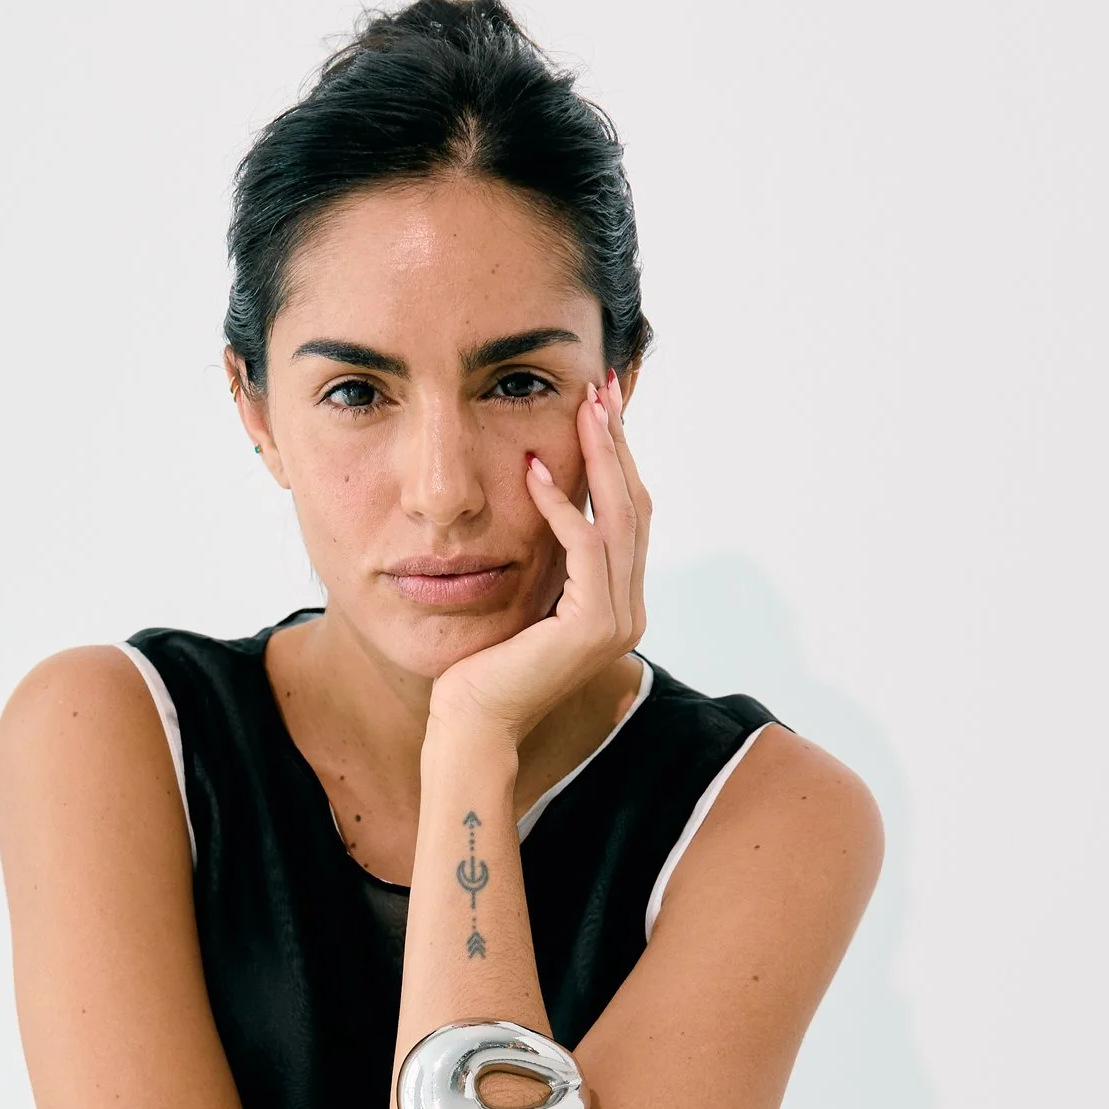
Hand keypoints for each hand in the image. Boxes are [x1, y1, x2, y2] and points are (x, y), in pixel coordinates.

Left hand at [428, 377, 649, 748]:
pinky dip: (562, 507)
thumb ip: (552, 554)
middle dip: (617, 442)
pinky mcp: (593, 628)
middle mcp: (630, 610)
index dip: (618, 455)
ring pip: (619, 519)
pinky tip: (536, 472)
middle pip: (634, 506)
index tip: (601, 404)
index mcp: (620, 601)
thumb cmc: (486, 661)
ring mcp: (618, 621)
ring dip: (600, 457)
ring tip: (582, 407)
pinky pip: (585, 549)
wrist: (474, 722)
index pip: (629, 513)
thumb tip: (552, 491)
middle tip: (600, 387)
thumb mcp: (528, 590)